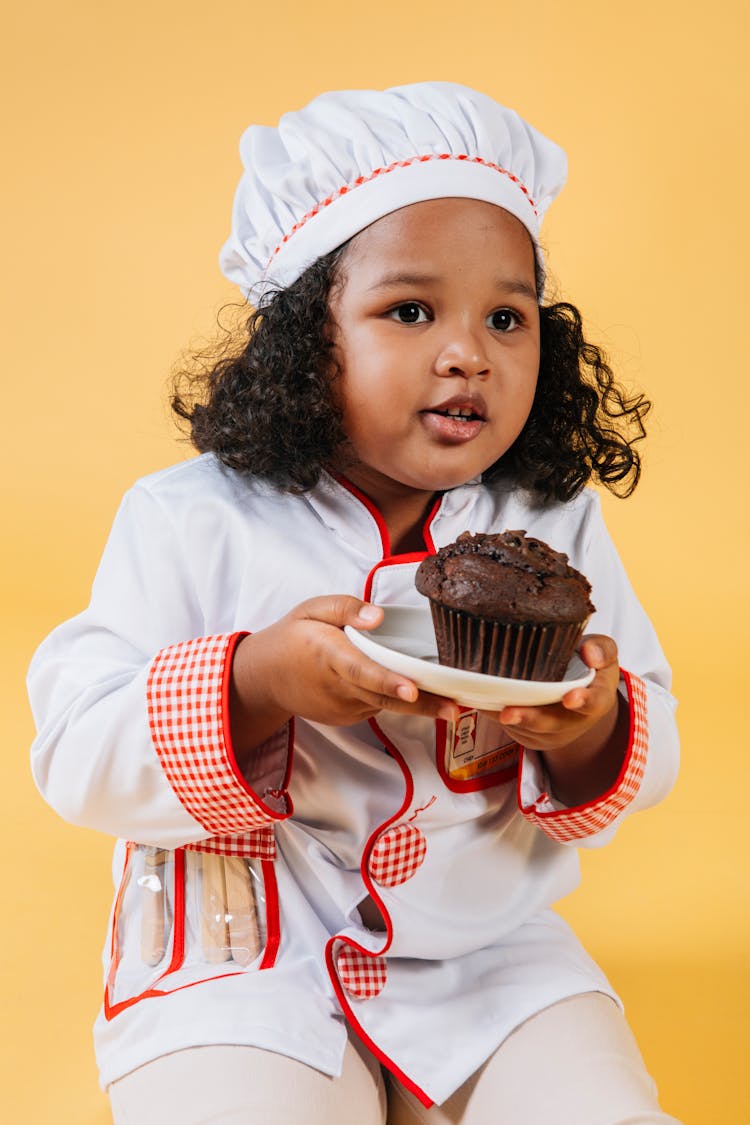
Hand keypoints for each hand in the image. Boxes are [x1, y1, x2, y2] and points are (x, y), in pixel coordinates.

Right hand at [230, 596, 457, 758]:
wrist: (264, 678)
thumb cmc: (292, 638)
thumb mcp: (311, 610)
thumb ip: (345, 608)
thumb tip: (378, 615)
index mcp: (329, 655)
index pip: (362, 670)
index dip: (388, 681)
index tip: (412, 690)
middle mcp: (338, 687)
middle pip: (384, 697)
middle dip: (422, 704)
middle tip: (454, 708)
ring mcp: (343, 707)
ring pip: (385, 704)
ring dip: (417, 705)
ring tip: (449, 702)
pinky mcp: (347, 718)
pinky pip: (376, 707)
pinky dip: (392, 700)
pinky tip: (406, 690)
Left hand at [495, 635, 628, 805]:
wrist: (580, 698)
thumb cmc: (589, 669)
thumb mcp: (603, 654)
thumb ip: (602, 648)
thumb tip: (589, 652)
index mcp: (597, 699)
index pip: (595, 702)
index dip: (583, 701)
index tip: (570, 698)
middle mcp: (574, 721)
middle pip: (552, 723)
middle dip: (530, 718)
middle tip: (508, 713)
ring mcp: (551, 732)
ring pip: (527, 728)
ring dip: (506, 719)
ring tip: (486, 705)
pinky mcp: (530, 736)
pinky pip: (512, 729)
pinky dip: (495, 715)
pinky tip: (480, 701)